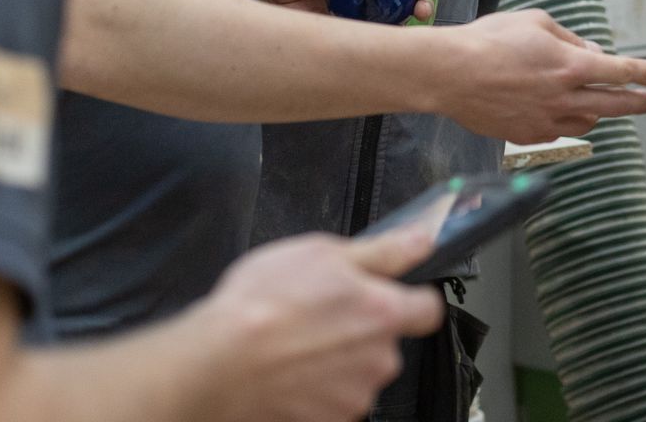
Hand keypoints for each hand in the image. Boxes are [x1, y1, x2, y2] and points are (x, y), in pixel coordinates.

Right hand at [192, 229, 443, 421]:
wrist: (217, 366)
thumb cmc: (263, 306)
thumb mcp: (323, 253)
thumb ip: (383, 251)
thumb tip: (421, 241)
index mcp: (385, 314)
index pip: (428, 308)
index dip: (410, 297)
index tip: (390, 293)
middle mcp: (380, 360)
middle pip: (388, 342)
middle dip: (363, 329)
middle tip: (322, 314)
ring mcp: (354, 396)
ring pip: (359, 372)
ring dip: (339, 360)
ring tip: (298, 343)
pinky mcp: (327, 421)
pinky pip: (333, 399)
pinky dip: (316, 388)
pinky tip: (290, 370)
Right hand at [444, 9, 645, 141]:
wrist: (450, 74)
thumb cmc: (490, 40)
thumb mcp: (536, 23)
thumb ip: (569, 39)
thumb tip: (591, 52)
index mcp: (571, 66)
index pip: (622, 72)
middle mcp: (565, 97)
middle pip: (615, 104)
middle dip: (639, 102)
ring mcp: (547, 120)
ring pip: (588, 121)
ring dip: (600, 111)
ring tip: (603, 104)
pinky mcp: (527, 135)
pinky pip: (559, 130)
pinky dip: (567, 120)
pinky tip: (562, 112)